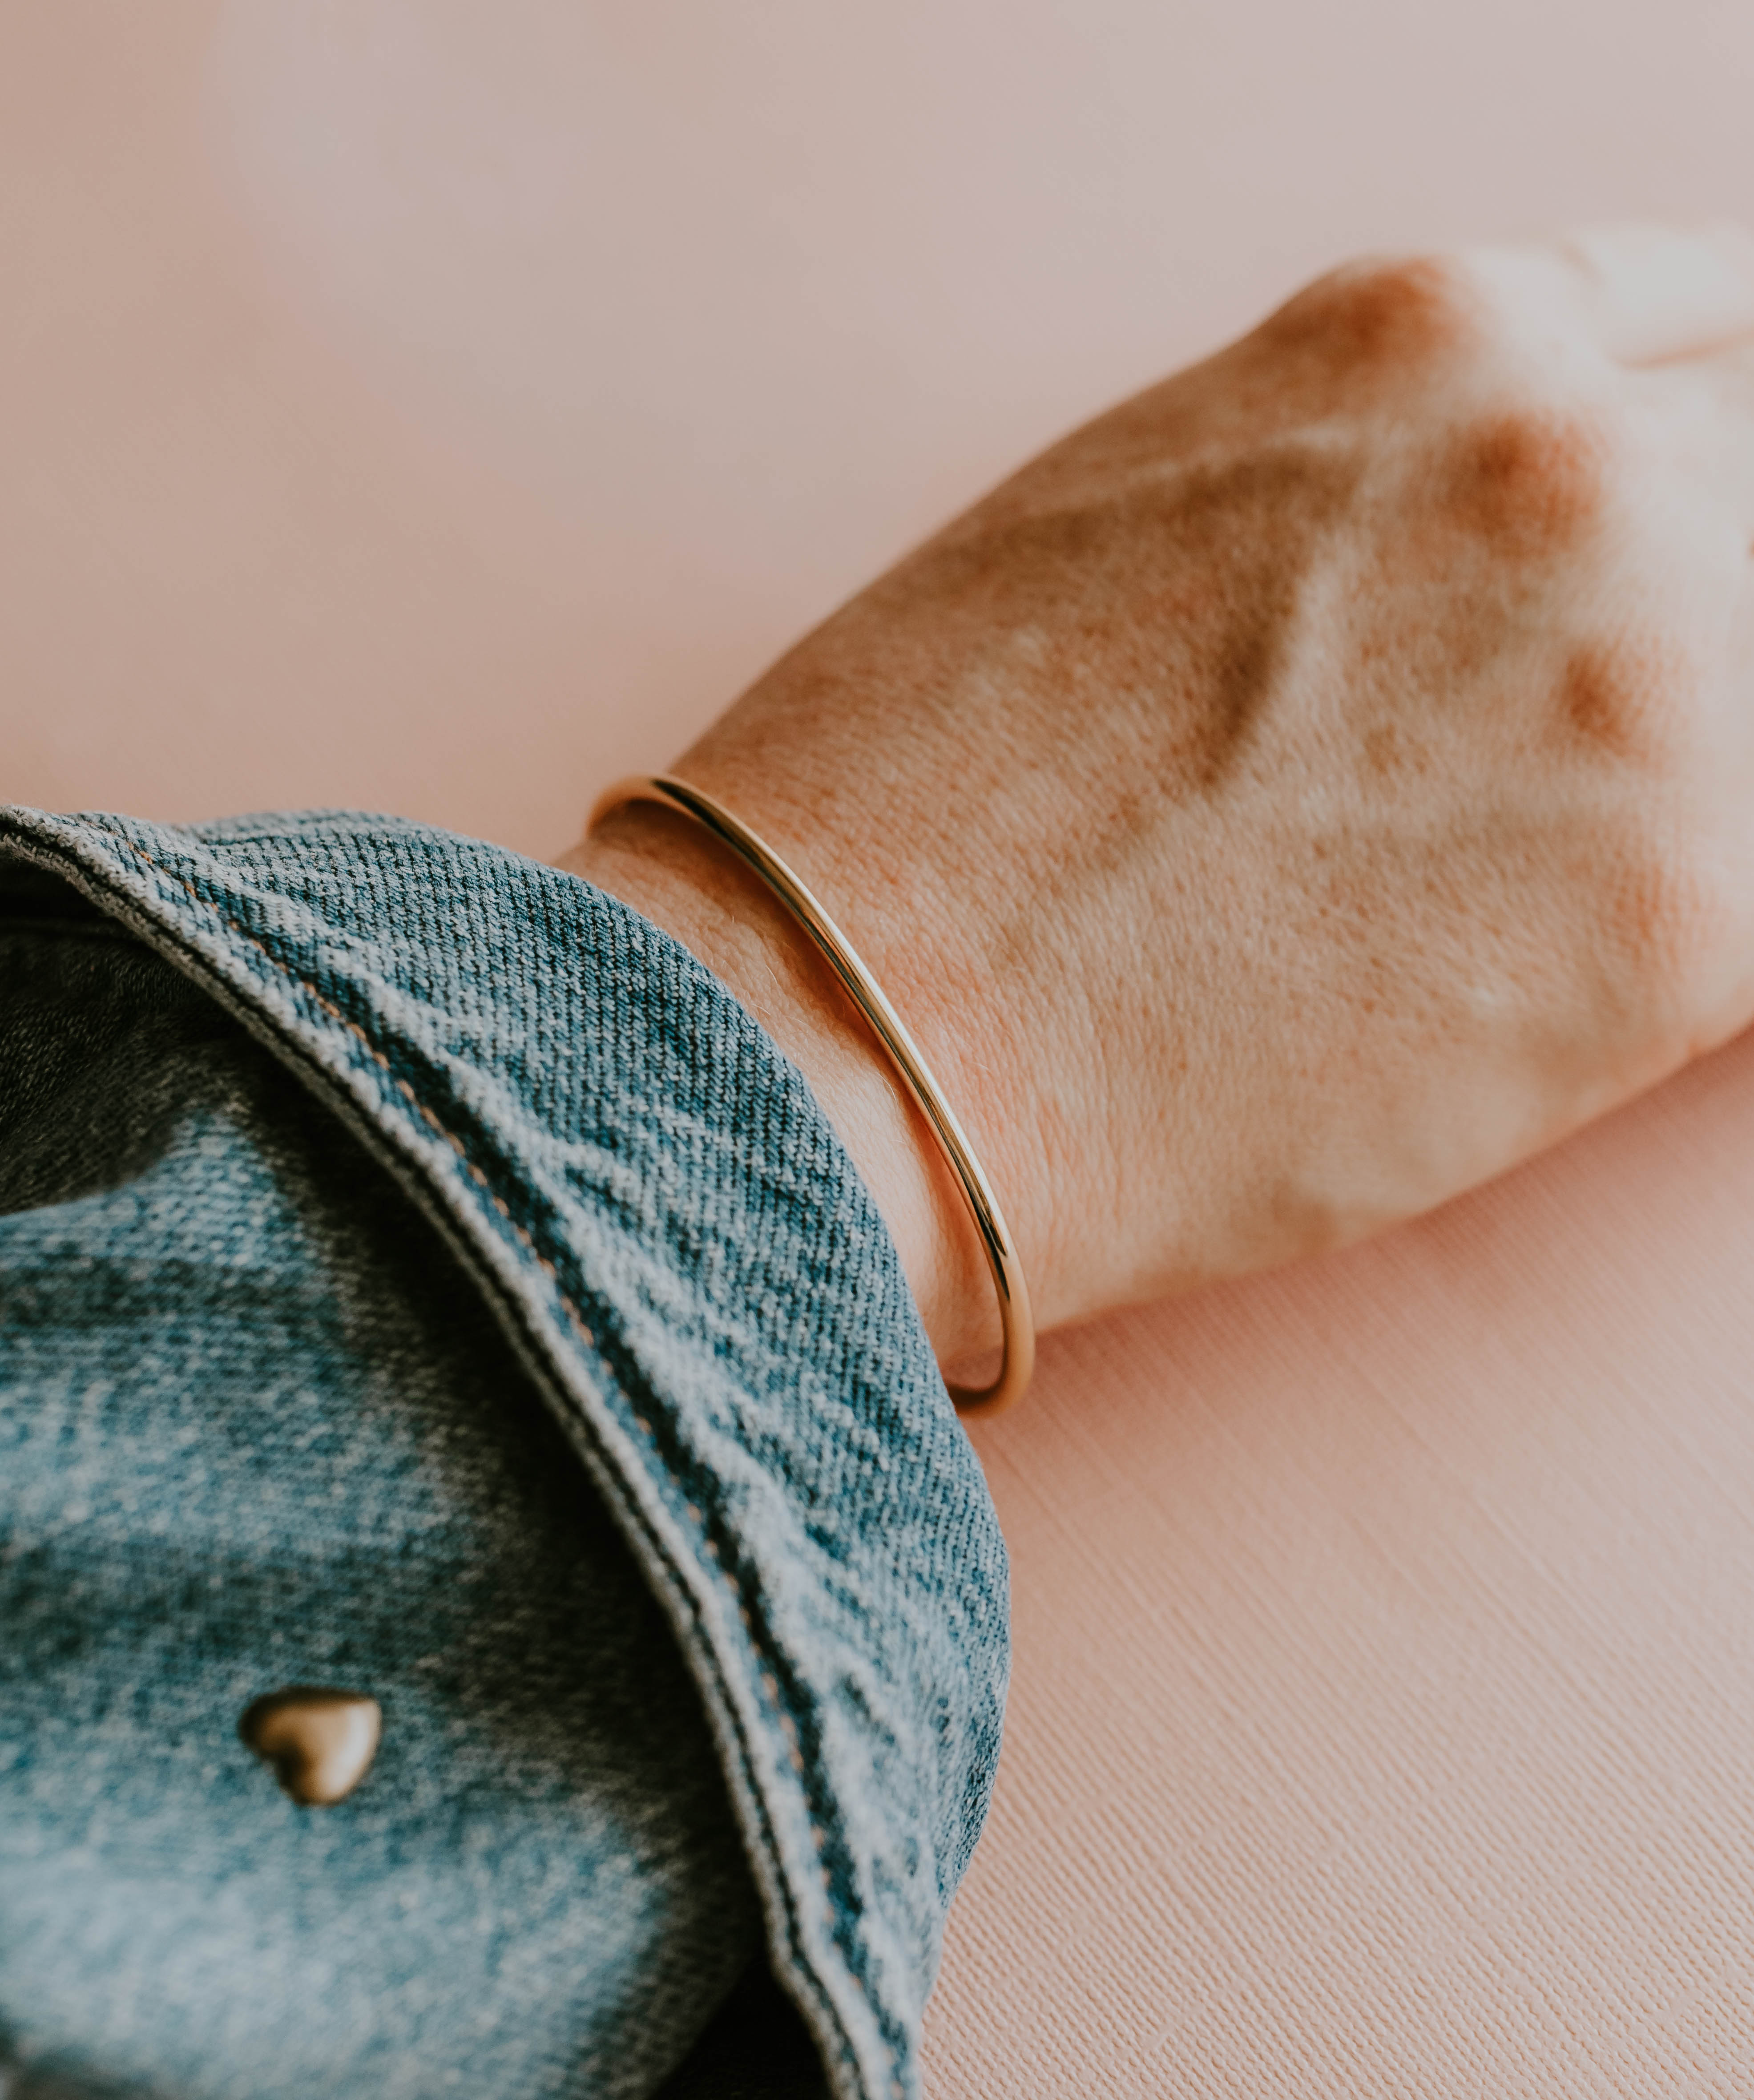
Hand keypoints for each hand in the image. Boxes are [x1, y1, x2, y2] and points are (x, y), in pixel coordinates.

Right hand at [566, 225, 1753, 1374]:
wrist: (840, 1028)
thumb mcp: (1158, 520)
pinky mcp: (1690, 922)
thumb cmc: (932, 804)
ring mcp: (1655, 679)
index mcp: (1429, 336)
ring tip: (1555, 879)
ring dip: (1711, 777)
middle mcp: (1576, 464)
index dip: (1701, 447)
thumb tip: (1499, 577)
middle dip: (1709, 610)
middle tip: (1602, 753)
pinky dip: (1716, 927)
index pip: (1708, 323)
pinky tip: (1592, 979)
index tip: (1691, 543)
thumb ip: (1378, 499)